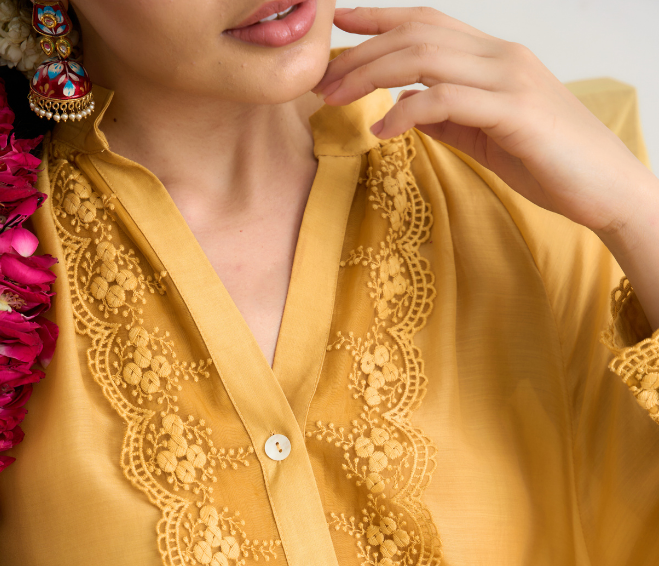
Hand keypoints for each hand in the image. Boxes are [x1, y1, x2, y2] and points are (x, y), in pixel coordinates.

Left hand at [317, 7, 655, 238]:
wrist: (604, 187)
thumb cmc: (548, 163)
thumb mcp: (485, 134)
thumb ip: (448, 116)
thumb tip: (405, 106)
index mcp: (493, 57)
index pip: (429, 22)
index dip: (380, 18)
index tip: (339, 21)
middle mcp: (500, 56)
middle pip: (417, 35)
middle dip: (362, 52)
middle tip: (322, 76)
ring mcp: (509, 80)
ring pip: (426, 59)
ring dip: (372, 75)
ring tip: (337, 98)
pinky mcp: (514, 113)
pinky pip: (447, 101)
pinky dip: (407, 112)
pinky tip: (382, 129)